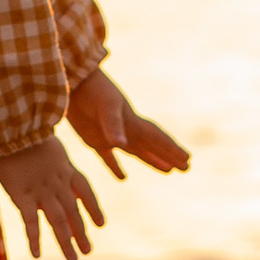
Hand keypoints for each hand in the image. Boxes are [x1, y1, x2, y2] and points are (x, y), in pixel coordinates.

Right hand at [0, 130, 107, 259]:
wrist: (9, 125)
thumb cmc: (23, 126)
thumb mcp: (45, 138)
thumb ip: (51, 153)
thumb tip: (52, 154)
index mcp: (65, 167)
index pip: (86, 190)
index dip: (94, 208)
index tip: (101, 224)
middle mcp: (57, 182)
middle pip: (74, 212)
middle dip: (81, 232)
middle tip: (88, 251)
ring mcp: (41, 190)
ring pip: (58, 221)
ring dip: (66, 241)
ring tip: (74, 259)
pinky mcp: (22, 195)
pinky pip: (30, 222)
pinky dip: (34, 239)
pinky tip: (36, 255)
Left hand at [65, 67, 191, 179]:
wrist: (72, 82)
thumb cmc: (92, 91)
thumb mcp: (104, 107)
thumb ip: (113, 126)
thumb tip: (122, 145)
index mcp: (133, 123)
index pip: (157, 139)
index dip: (171, 149)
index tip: (187, 159)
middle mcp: (127, 130)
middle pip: (152, 147)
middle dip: (169, 156)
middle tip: (186, 168)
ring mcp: (112, 135)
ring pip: (137, 152)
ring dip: (152, 160)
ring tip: (168, 170)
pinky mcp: (95, 140)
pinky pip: (109, 157)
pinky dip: (116, 167)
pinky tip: (123, 177)